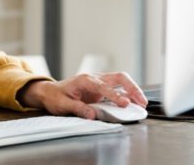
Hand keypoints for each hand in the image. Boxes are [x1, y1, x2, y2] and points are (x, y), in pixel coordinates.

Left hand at [17, 72, 147, 119]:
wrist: (50, 92)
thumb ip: (78, 109)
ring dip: (133, 90)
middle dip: (132, 87)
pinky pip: (118, 89)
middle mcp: (94, 78)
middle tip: (142, 101)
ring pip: (121, 81)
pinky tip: (133, 103)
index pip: (104, 86)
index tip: (125, 104)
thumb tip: (92, 115)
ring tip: (142, 103)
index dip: (115, 95)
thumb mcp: (63, 104)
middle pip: (118, 77)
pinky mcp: (101, 89)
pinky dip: (127, 95)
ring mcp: (99, 83)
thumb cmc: (56, 96)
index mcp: (85, 80)